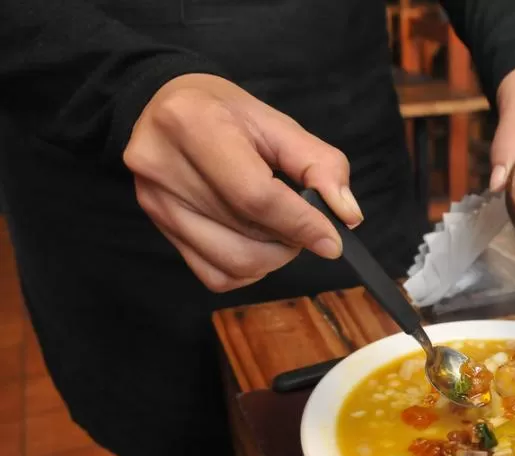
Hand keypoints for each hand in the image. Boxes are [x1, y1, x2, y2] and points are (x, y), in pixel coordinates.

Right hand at [124, 73, 361, 291]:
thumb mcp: (276, 123)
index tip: (332, 240)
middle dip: (291, 238)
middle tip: (306, 223)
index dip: (301, 223)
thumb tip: (347, 214)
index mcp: (192, 124)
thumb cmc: (225, 113)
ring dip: (273, 257)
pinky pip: (215, 275)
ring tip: (280, 229)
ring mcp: (154, 200)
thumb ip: (319, 164)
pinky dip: (248, 269)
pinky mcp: (156, 226)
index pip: (255, 196)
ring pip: (233, 262)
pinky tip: (255, 241)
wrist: (166, 106)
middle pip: (248, 232)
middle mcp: (162, 165)